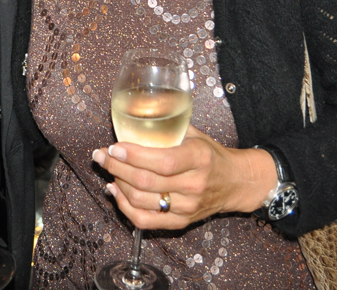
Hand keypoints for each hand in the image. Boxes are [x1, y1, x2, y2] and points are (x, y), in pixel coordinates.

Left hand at [91, 126, 275, 229]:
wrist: (236, 182)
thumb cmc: (210, 154)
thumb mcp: (195, 134)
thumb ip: (167, 126)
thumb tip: (133, 114)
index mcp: (199, 158)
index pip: (162, 161)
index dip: (134, 156)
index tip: (113, 147)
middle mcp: (194, 185)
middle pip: (146, 182)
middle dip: (116, 167)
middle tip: (101, 156)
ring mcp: (187, 207)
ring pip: (141, 201)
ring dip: (117, 184)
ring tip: (108, 170)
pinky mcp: (181, 222)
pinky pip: (145, 220)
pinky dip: (124, 207)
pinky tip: (115, 191)